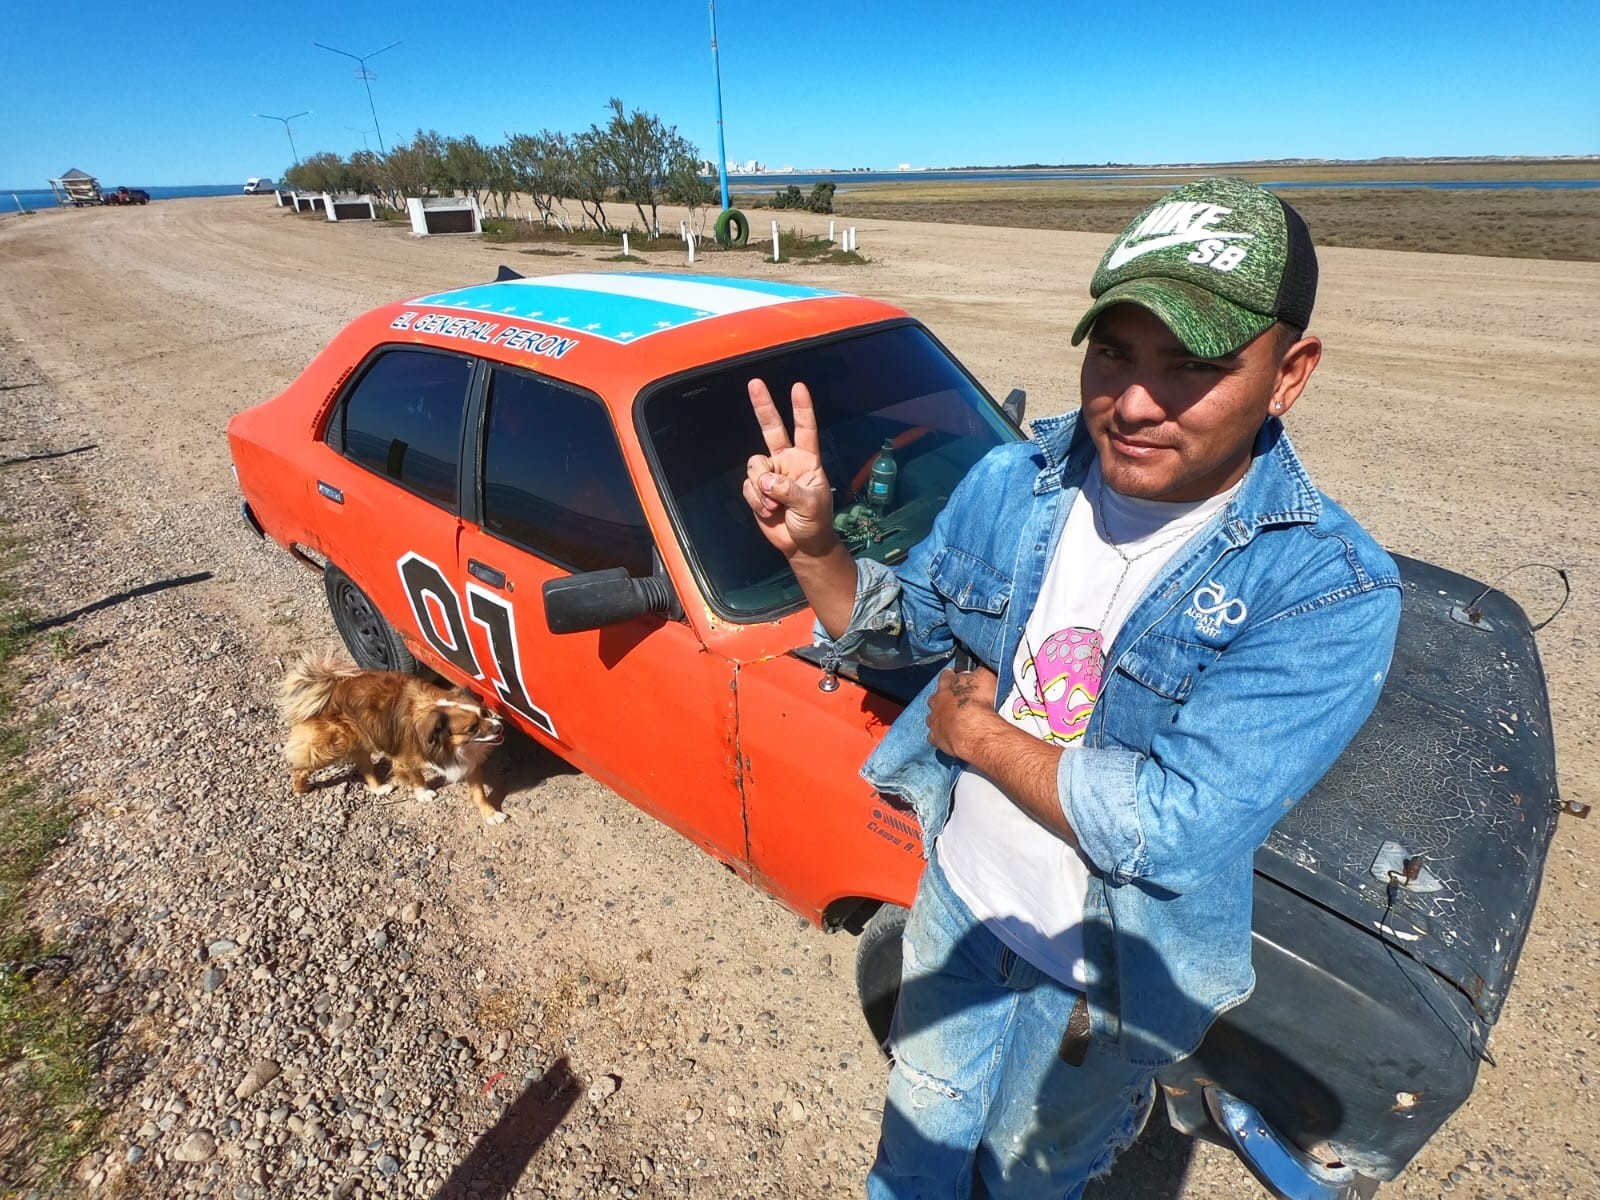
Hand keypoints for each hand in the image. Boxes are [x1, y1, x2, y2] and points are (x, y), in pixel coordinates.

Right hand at [744, 378, 837, 559]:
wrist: (802, 545)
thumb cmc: (815, 522)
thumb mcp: (810, 505)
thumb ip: (788, 490)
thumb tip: (766, 480)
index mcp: (807, 460)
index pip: (805, 429)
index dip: (802, 409)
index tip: (798, 388)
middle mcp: (787, 462)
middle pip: (772, 429)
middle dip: (763, 406)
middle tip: (755, 383)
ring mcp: (770, 475)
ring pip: (754, 465)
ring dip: (761, 488)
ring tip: (774, 505)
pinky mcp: (757, 490)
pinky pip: (748, 487)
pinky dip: (755, 501)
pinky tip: (768, 512)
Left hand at [926, 663, 1000, 759]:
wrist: (972, 728)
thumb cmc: (978, 701)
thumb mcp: (986, 677)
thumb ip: (982, 671)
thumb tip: (982, 667)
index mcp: (946, 685)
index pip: (946, 676)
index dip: (950, 675)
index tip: (954, 675)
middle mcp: (936, 701)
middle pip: (934, 698)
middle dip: (941, 699)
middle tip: (953, 702)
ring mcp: (934, 720)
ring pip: (931, 717)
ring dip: (939, 718)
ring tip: (950, 721)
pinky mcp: (936, 737)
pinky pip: (934, 736)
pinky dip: (939, 736)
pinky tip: (947, 737)